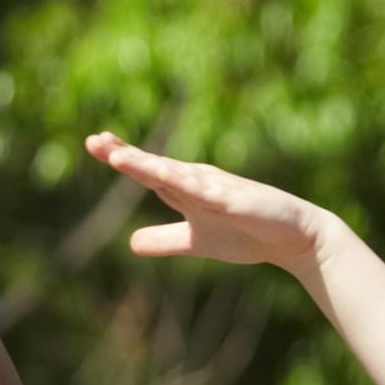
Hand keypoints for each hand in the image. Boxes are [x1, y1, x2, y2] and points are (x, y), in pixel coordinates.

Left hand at [83, 131, 341, 275]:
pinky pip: (206, 191)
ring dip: (147, 165)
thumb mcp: (196, 241)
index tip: (94, 142)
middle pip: (155, 166)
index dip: (123, 157)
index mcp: (187, 189)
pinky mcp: (235, 200)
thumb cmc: (246, 233)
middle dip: (125, 154)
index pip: (148, 171)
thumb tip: (130, 244)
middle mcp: (198, 181)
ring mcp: (216, 188)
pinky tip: (167, 177)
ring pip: (175, 174)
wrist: (291, 238)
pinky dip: (185, 183)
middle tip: (93, 141)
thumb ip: (165, 240)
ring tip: (117, 157)